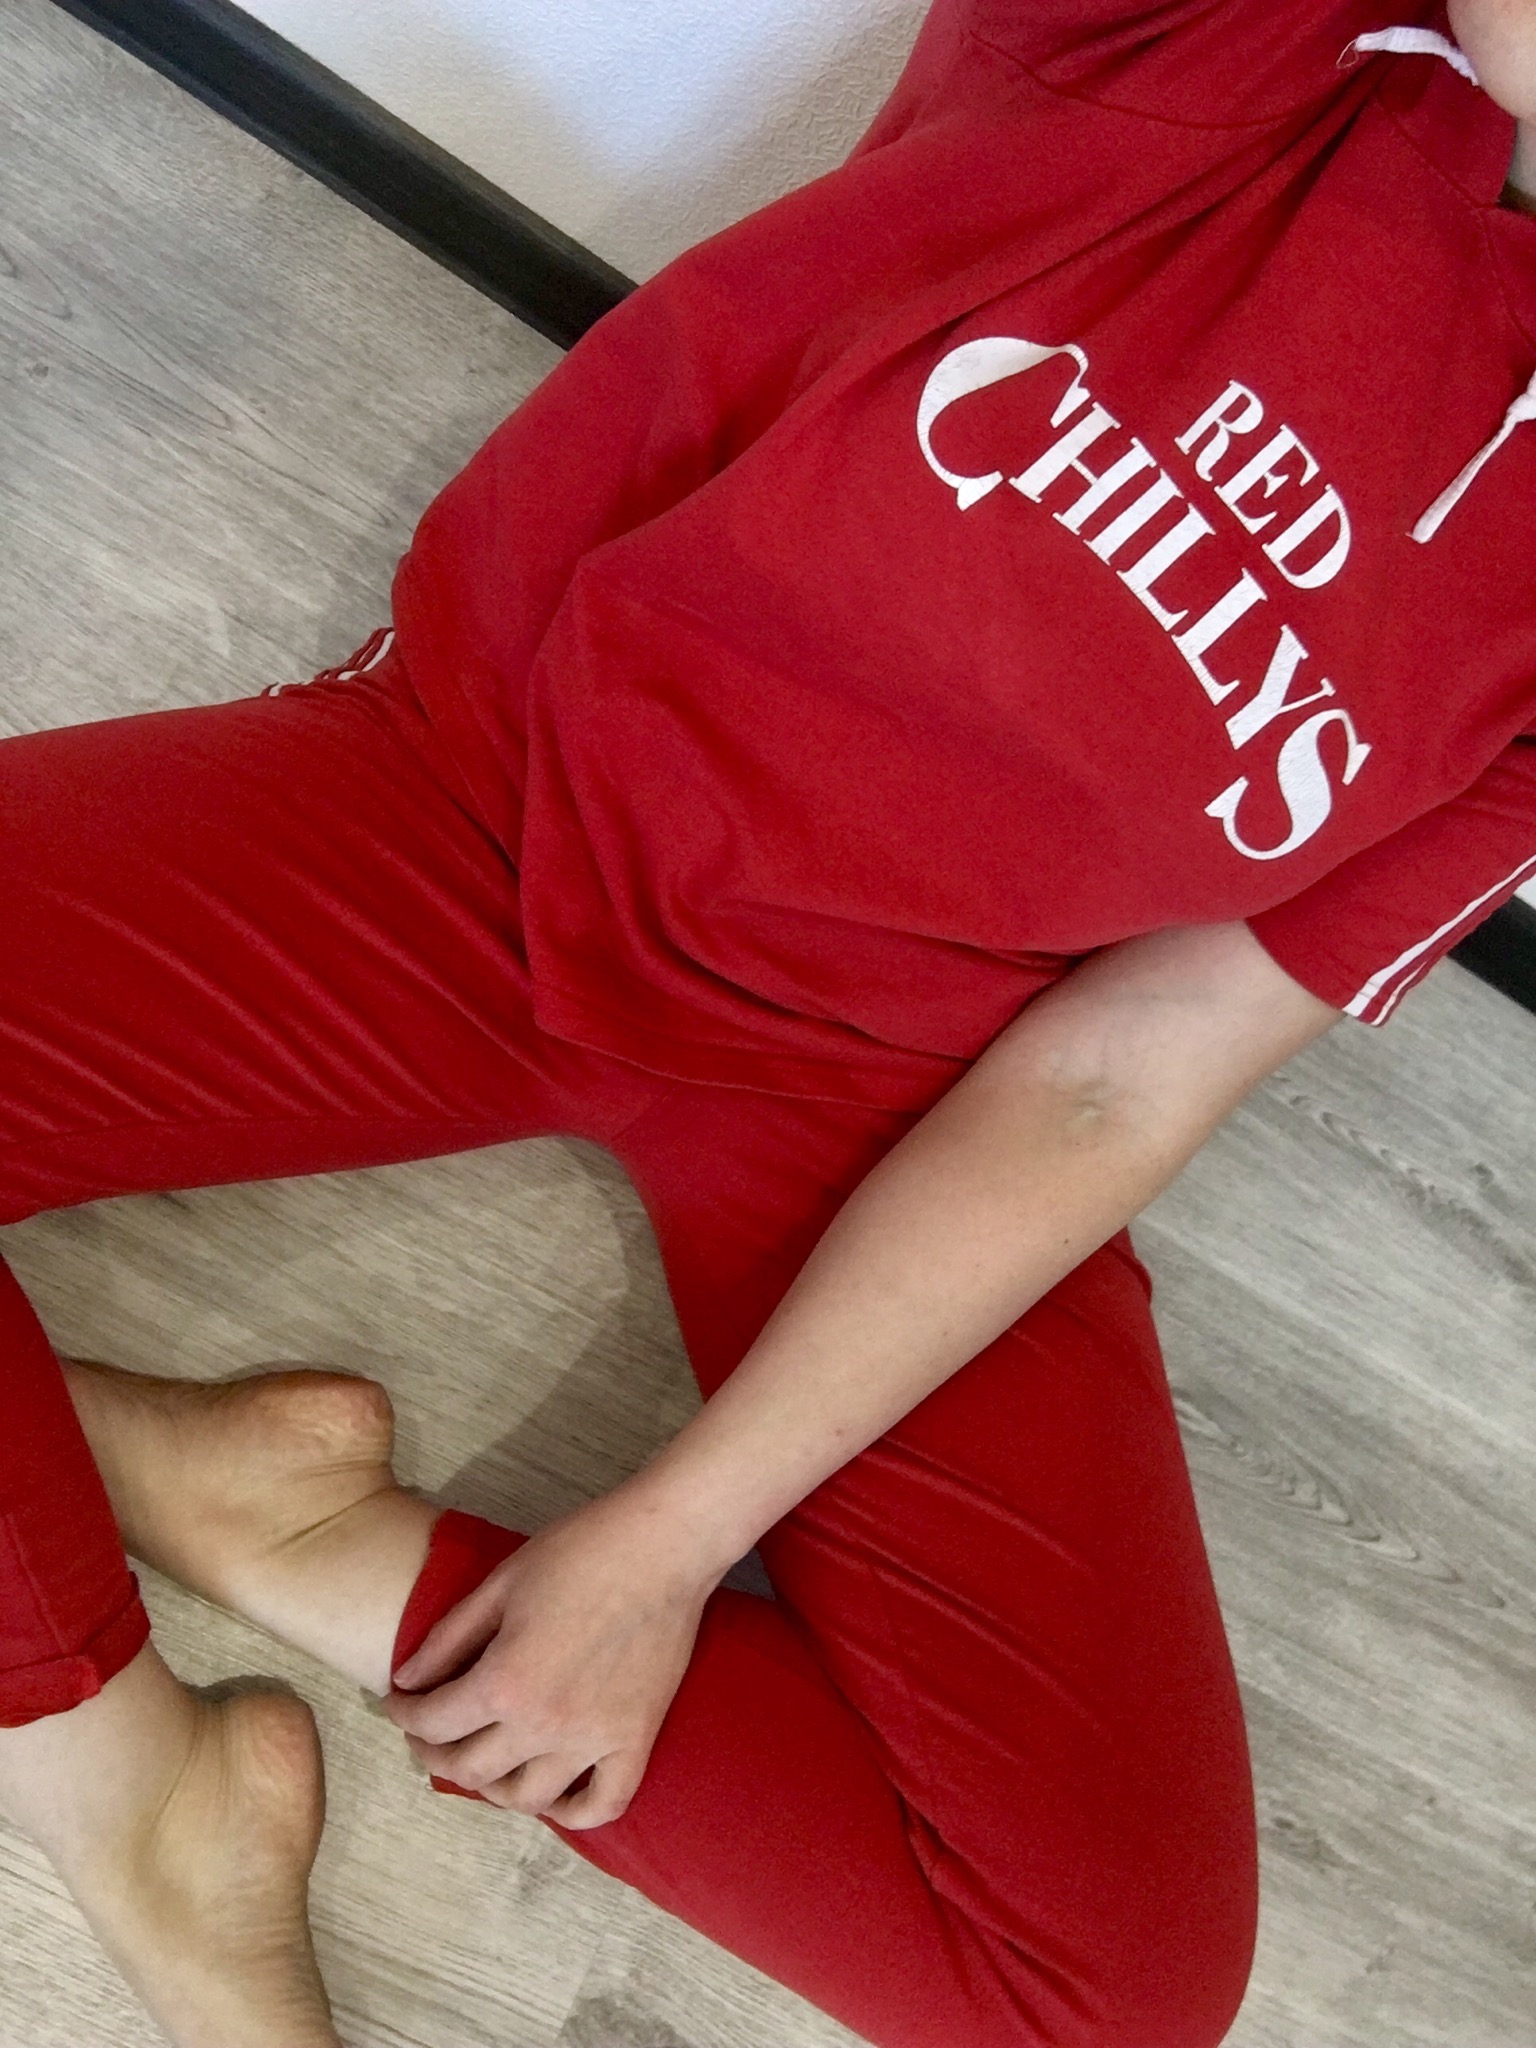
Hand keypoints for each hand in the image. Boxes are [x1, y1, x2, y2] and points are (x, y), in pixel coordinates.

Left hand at [384, 1488, 721, 1828]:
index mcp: (505, 1682)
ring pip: (527, 1798)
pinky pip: (602, 1804)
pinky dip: (572, 1812)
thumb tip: (408, 1678)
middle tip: (427, 1735)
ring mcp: (594, 1740)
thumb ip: (449, 1638)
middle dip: (434, 1753)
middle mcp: (544, 1725)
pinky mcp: (637, 1740)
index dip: (404, 1714)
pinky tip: (553, 1792)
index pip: (434, 1722)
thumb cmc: (580, 1551)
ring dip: (491, 1788)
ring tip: (482, 1763)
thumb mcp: (500, 1584)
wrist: (664, 1546)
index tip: (399, 1703)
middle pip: (470, 1770)